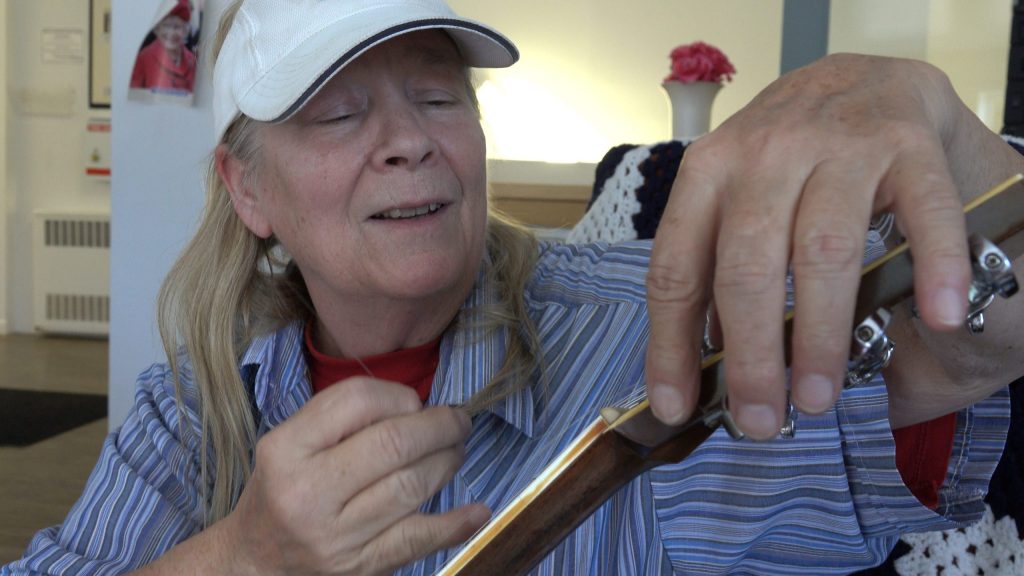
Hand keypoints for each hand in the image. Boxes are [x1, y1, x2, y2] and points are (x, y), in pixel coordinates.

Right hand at [220, 377, 487, 574]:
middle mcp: (308, 492)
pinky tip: (478, 510)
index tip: (414, 402)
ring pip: (412, 487)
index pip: (358, 400)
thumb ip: (342, 419)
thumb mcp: (289, 443)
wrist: (254, 561)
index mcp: (287, 449)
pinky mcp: (360, 566)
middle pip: (394, 443)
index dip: (400, 395)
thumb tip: (417, 406)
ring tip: (456, 451)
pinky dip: (455, 524)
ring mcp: (336, 535)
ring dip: (448, 462)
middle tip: (457, 422)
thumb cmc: (282, 490)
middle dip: (440, 426)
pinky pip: (417, 540)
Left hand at [644, 53, 1015, 437]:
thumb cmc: (787, 158)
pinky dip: (935, 265)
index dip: (671, 344)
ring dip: (819, 333)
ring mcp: (836, 145)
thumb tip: (707, 360)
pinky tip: (939, 317)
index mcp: (707, 174)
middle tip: (759, 419)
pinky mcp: (906, 143)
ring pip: (822, 249)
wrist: (862, 79)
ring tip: (817, 397)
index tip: (676, 406)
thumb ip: (718, 271)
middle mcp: (764, 154)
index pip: (677, 269)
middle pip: (747, 267)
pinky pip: (924, 211)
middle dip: (750, 354)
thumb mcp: (735, 203)